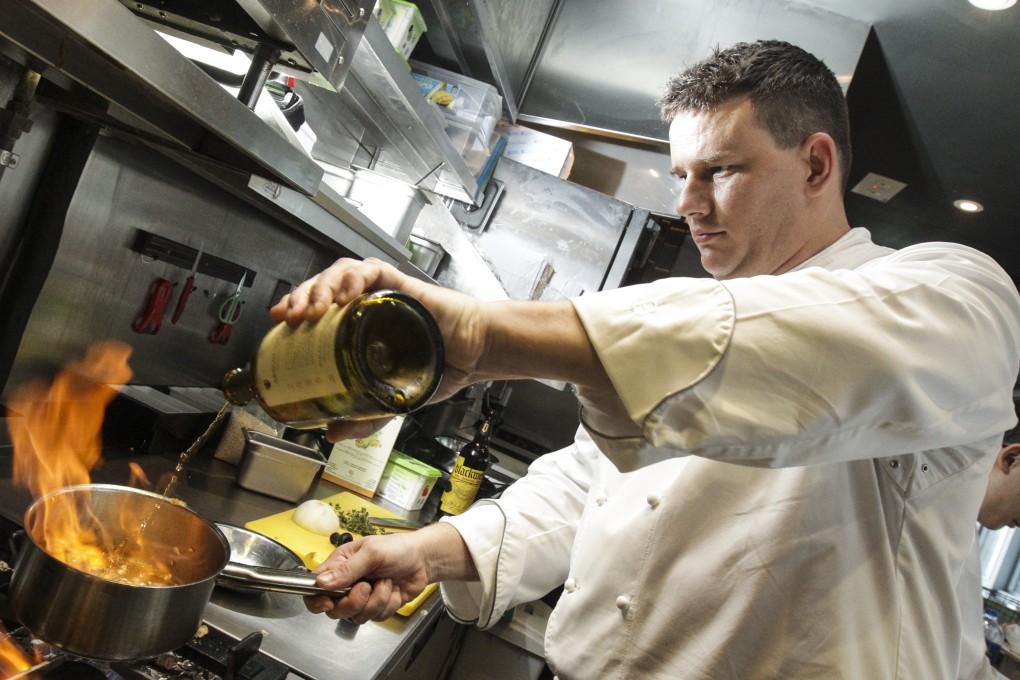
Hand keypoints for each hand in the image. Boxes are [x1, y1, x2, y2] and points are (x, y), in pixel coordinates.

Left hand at [270, 258, 487, 441]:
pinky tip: (345, 293)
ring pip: (341, 272)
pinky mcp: (402, 284)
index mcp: (359, 325)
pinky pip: (372, 269)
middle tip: (289, 317)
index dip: (295, 309)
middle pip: (322, 287)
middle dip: (300, 296)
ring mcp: (383, 292)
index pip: (317, 307)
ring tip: (313, 307)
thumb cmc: (439, 366)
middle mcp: (368, 303)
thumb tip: (331, 433)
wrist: (475, 355)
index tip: (279, 323)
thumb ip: (364, 417)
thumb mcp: (391, 400)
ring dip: (321, 286)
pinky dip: (354, 277)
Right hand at [304, 532, 432, 623]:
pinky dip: (388, 604)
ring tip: (387, 581)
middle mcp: (347, 584)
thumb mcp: (372, 552)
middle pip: (335, 609)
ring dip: (376, 600)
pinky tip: (394, 589)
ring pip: (357, 616)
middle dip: (353, 602)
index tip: (328, 603)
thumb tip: (321, 582)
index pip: (315, 588)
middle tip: (367, 586)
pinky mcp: (377, 607)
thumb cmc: (397, 548)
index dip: (317, 600)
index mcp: (340, 566)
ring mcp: (362, 598)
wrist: (423, 559)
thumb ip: (347, 569)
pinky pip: (376, 617)